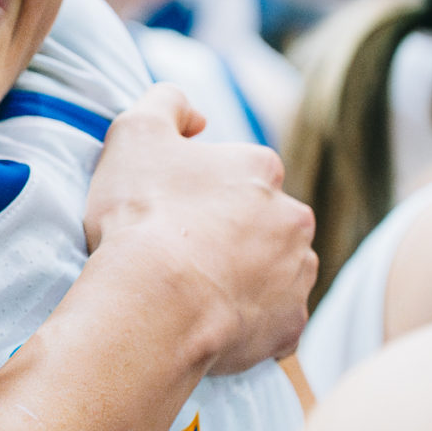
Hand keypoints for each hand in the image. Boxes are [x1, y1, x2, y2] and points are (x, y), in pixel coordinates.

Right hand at [86, 85, 316, 376]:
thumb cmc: (142, 214)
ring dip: (247, 277)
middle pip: (263, 223)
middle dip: (233, 235)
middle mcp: (294, 218)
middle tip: (182, 255)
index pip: (239, 174)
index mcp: (262, 169)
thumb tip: (197, 116)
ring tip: (196, 292)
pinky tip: (212, 323)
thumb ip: (166, 103)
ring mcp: (297, 276)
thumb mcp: (135, 130)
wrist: (153, 302)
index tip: (171, 213)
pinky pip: (273, 323)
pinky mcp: (290, 327)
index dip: (203, 192)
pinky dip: (250, 323)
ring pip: (275, 272)